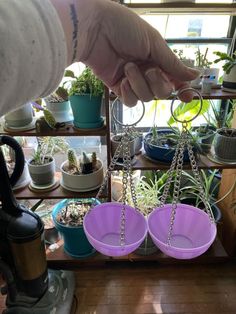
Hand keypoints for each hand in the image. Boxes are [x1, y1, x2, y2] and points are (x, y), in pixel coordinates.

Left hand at [76, 0, 199, 105]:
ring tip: (128, 66)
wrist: (94, 30)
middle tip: (149, 69)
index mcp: (159, 59)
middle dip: (158, 83)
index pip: (175, 79)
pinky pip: (130, 102)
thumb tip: (195, 75)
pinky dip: (128, 92)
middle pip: (162, 93)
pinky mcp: (118, 88)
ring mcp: (133, 81)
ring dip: (139, 84)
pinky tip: (123, 79)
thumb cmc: (124, 28)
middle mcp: (147, 71)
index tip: (187, 97)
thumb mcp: (154, 43)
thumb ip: (173, 64)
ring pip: (146, 98)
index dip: (183, 90)